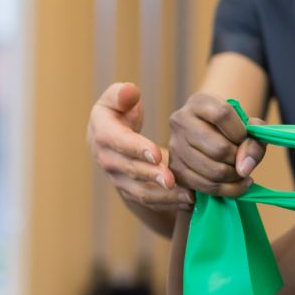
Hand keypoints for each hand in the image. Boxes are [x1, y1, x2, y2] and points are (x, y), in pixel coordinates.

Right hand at [87, 82, 190, 207]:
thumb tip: (129, 92)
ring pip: (139, 191)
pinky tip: (190, 200)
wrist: (109, 138)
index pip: (118, 142)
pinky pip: (150, 201)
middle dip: (151, 176)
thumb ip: (122, 95)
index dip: (136, 148)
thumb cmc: (118, 112)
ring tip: (187, 194)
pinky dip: (169, 203)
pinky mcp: (132, 190)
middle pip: (129, 170)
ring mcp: (119, 178)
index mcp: (103, 134)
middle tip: (172, 179)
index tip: (157, 153)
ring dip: (163, 195)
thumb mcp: (116, 98)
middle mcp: (108, 159)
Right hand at [167, 92, 265, 196]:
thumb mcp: (250, 129)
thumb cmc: (234, 130)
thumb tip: (244, 169)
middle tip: (243, 159)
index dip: (240, 131)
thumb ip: (255, 143)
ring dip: (235, 177)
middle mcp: (180, 121)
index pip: (222, 114)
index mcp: (199, 102)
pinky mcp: (174, 169)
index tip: (244, 138)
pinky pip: (204, 187)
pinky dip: (227, 190)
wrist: (213, 138)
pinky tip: (237, 184)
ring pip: (212, 171)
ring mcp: (174, 146)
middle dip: (238, 159)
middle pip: (218, 148)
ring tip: (242, 172)